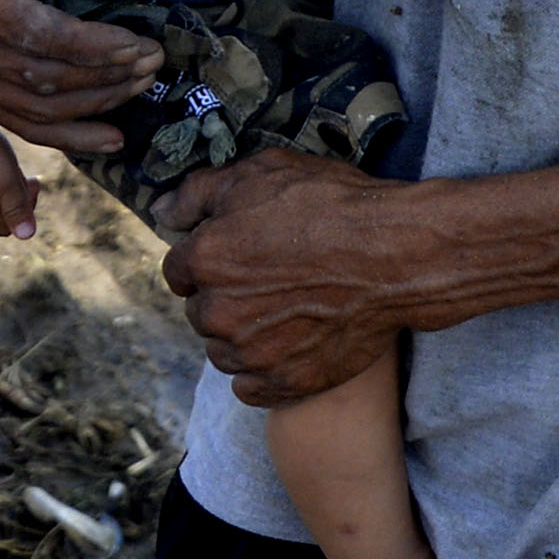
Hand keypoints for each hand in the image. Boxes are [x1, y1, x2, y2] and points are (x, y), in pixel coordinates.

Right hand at [0, 0, 156, 156]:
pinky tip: (112, 139)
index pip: (33, 32)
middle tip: (152, 62)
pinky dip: (71, 137)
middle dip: (103, 75)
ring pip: (35, 108)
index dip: (89, 44)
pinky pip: (22, 126)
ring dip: (96, 102)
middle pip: (37, 75)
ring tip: (140, 84)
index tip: (136, 44)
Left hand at [158, 151, 409, 404]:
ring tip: (288, 308)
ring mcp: (249, 354)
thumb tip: (161, 212)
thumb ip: (198, 193)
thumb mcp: (263, 173)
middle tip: (272, 277)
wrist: (396, 256)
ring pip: (223, 350)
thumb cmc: (332, 206)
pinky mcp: (281, 383)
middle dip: (226, 296)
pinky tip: (292, 342)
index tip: (242, 252)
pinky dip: (264, 369)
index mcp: (205, 259)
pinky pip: (250, 386)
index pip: (178, 269)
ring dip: (243, 334)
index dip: (209, 256)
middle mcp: (217, 312)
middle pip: (201, 311)